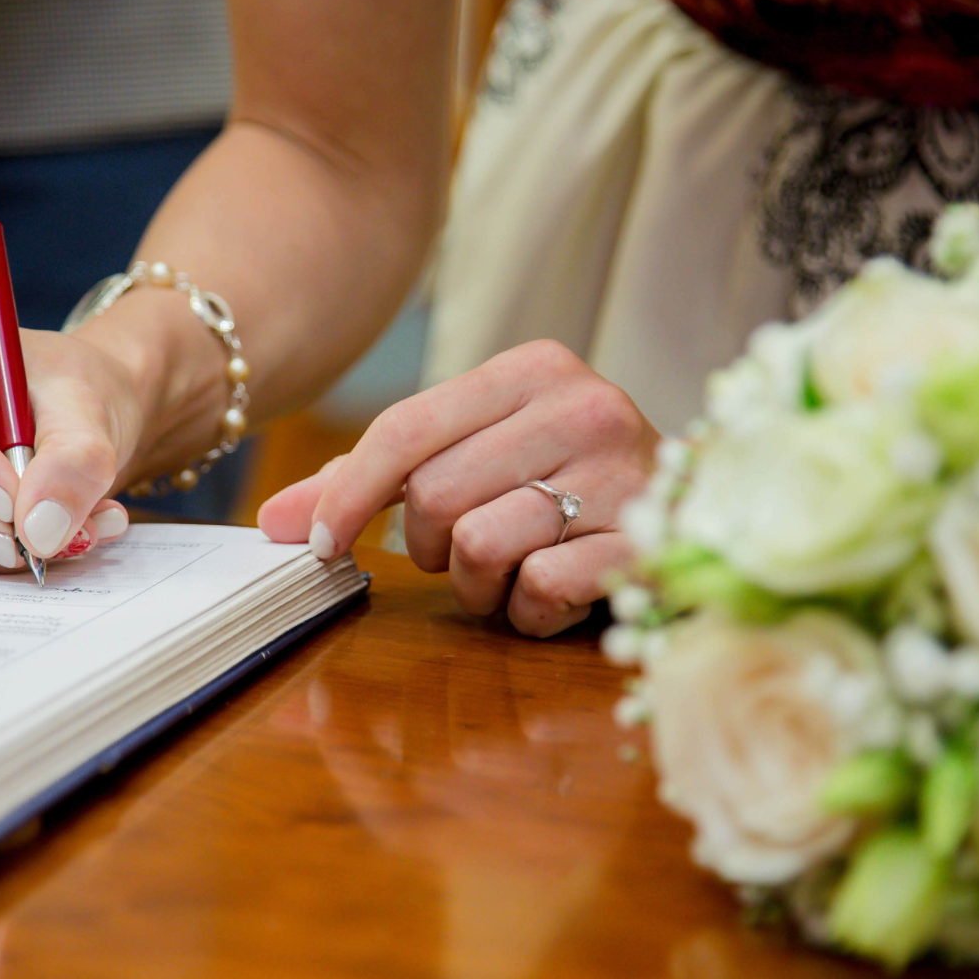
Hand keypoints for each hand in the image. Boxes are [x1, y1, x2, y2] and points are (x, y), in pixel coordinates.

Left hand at [257, 340, 659, 636]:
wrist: (705, 513)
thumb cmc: (567, 485)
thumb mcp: (479, 455)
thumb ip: (374, 480)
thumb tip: (273, 523)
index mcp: (534, 369)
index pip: (407, 429)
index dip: (348, 494)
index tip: (316, 545)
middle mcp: (584, 407)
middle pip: (436, 495)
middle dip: (433, 545)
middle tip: (468, 550)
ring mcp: (622, 474)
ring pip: (481, 546)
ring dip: (481, 584)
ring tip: (518, 570)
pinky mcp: (647, 544)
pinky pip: (540, 591)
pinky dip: (531, 609)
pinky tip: (558, 590)